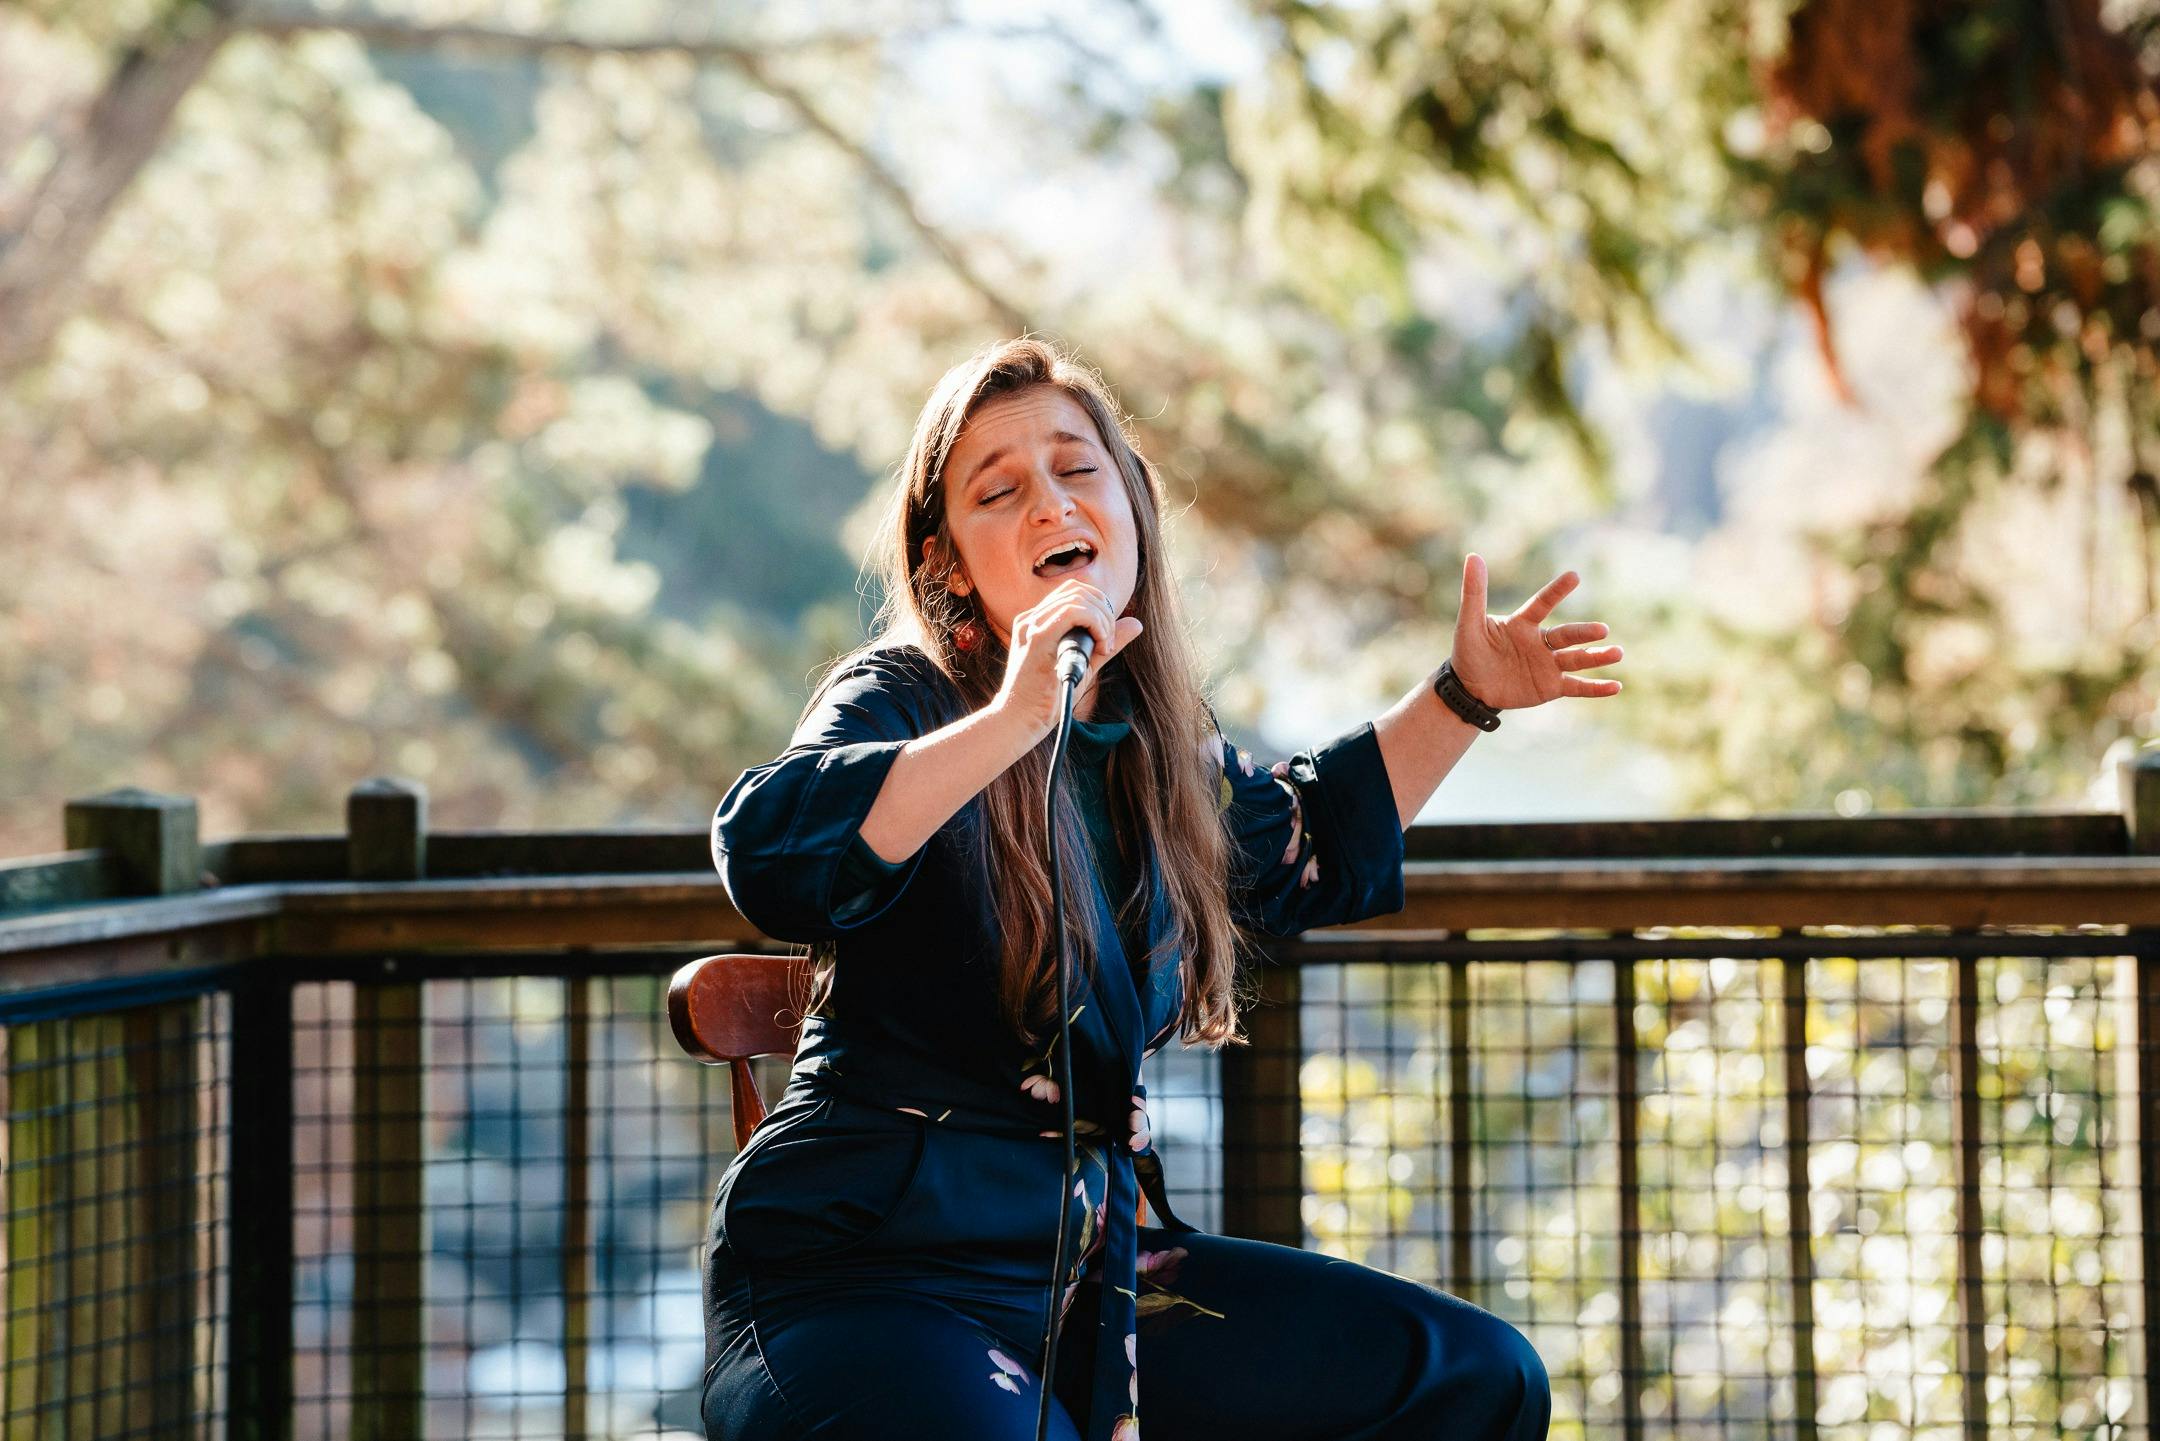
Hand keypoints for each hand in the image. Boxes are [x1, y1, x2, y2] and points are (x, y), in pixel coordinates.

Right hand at [989, 579, 1144, 739]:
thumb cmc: (1047, 700)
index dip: (1099, 605)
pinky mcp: (1037, 638)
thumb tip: (1136, 624)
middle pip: (1077, 589)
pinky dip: (1095, 624)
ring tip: (1105, 646)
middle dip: (1104, 610)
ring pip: (1077, 597)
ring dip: (1102, 619)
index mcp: (1037, 622)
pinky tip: (1100, 647)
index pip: (1073, 592)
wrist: (1019, 722)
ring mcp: (1032, 625)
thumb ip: (1106, 642)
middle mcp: (1032, 618)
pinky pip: (1072, 611)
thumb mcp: (1084, 665)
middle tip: (1109, 642)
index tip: (1107, 636)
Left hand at [1449, 553, 1623, 710]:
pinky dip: (1595, 688)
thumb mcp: (1469, 623)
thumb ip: (1474, 592)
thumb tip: (1473, 556)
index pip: (1542, 604)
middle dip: (1584, 633)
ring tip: (1617, 653)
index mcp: (1523, 624)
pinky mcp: (1551, 687)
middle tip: (1602, 630)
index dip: (1556, 592)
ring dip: (1597, 656)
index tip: (1573, 576)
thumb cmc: (1469, 652)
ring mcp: (1548, 664)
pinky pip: (1577, 687)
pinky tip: (1615, 686)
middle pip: (1566, 635)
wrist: (1470, 688)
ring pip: (1577, 659)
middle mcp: (1540, 642)